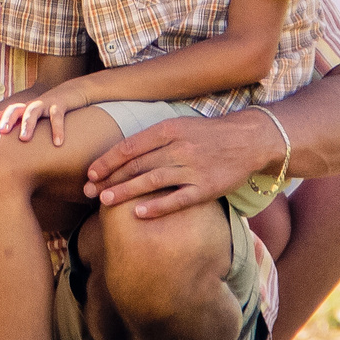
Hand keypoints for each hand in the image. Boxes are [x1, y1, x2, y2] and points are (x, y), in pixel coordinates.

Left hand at [0, 89, 80, 145]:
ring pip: (32, 111)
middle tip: (0, 132)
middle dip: (5, 120)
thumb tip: (7, 157)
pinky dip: (57, 129)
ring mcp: (44, 104)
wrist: (70, 94)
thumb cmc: (48, 115)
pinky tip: (58, 143)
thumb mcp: (33, 122)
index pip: (0, 114)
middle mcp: (29, 106)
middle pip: (13, 110)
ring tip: (24, 138)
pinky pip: (57, 116)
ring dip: (27, 124)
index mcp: (20, 111)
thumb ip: (20, 134)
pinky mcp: (59, 104)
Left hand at [82, 105, 281, 218]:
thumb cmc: (208, 134)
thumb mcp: (180, 125)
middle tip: (90, 192)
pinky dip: (157, 207)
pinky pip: (177, 199)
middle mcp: (178, 147)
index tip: (91, 173)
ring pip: (152, 181)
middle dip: (110, 179)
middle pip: (136, 165)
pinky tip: (139, 213)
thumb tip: (123, 154)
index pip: (130, 147)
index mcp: (169, 129)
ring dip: (126, 191)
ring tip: (105, 201)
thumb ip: (154, 139)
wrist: (249, 139)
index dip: (107, 161)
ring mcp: (192, 168)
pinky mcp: (206, 188)